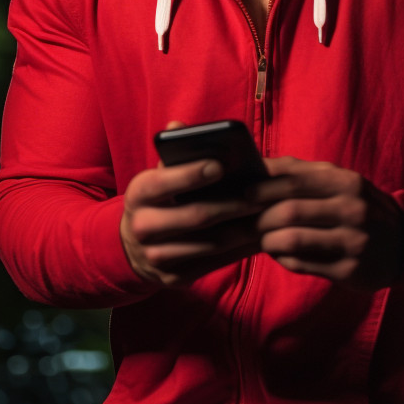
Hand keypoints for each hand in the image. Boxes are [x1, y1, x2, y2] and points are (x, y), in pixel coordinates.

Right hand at [121, 155, 263, 286]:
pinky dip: (241, 249)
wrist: (133, 247)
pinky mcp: (174, 277)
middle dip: (233, 204)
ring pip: (211, 243)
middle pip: (195, 216)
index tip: (220, 165)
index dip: (191, 174)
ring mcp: (156, 256)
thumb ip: (172, 153)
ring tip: (269, 214)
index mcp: (138, 194)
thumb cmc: (159, 199)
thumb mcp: (159, 175)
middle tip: (262, 194)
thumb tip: (179, 125)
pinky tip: (260, 235)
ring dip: (244, 229)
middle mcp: (142, 227)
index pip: (162, 182)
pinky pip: (215, 263)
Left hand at [250, 158, 403, 290]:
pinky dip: (283, 258)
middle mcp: (352, 209)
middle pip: (289, 210)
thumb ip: (300, 173)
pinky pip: (303, 264)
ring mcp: (352, 241)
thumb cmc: (357, 206)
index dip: (262, 187)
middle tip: (242, 221)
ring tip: (261, 239)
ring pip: (293, 239)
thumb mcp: (338, 182)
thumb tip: (256, 164)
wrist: (403, 243)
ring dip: (268, 240)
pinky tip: (279, 254)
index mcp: (345, 182)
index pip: (294, 180)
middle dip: (259, 217)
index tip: (241, 193)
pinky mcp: (349, 270)